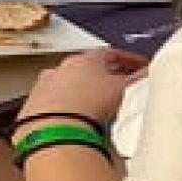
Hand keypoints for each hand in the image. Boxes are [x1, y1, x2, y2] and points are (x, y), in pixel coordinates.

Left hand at [19, 49, 148, 124]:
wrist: (54, 127)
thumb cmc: (89, 104)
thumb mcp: (122, 89)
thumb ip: (136, 79)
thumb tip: (147, 74)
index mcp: (85, 59)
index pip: (111, 53)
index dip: (129, 61)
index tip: (139, 68)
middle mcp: (61, 67)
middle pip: (88, 68)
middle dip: (105, 76)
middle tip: (120, 87)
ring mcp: (45, 86)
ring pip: (69, 85)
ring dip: (83, 93)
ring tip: (98, 109)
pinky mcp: (34, 106)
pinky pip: (54, 104)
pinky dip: (66, 109)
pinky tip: (75, 122)